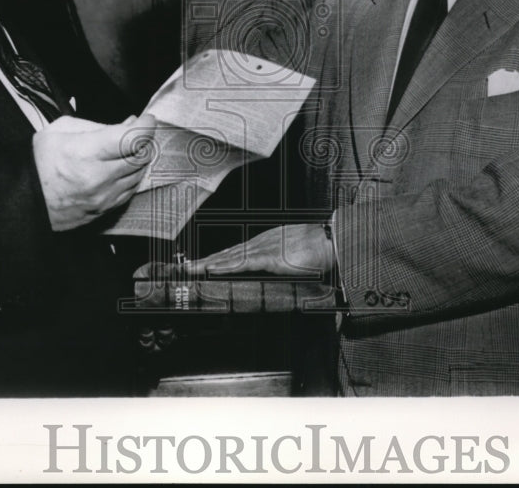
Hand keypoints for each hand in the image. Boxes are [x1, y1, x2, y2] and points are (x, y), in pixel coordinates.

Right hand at [32, 114, 155, 231]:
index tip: (146, 119)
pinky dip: (132, 177)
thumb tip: (129, 124)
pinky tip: (124, 167)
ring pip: (138, 176)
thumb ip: (100, 126)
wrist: (22, 197)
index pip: (132, 139)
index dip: (146, 126)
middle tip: (139, 132)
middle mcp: (98, 178)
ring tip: (130, 148)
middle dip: (145, 141)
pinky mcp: (103, 211)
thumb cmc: (39, 160)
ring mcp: (102, 198)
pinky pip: (129, 192)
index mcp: (86, 153)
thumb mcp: (63, 129)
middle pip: (141, 158)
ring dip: (140, 159)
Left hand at [185, 223, 332, 278]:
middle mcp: (260, 244)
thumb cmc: (318, 250)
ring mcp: (263, 249)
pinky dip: (226, 265)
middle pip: (227, 253)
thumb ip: (285, 269)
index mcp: (265, 244)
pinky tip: (212, 268)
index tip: (202, 265)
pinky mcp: (270, 256)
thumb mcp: (296, 261)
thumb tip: (280, 278)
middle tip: (187, 268)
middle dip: (205, 261)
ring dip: (208, 263)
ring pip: (229, 257)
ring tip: (191, 269)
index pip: (235, 253)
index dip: (217, 258)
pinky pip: (243, 262)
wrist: (332, 241)